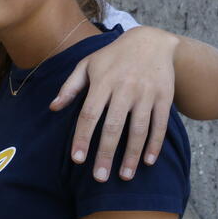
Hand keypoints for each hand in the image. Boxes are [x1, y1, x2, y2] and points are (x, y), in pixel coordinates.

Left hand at [50, 26, 177, 181]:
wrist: (152, 41)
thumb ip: (70, 86)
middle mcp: (125, 88)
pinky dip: (155, 144)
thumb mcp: (87, 64)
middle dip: (105, 154)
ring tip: (124, 176)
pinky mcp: (164, 97)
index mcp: (102, 81)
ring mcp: (146, 93)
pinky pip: (160, 124)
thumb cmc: (112, 56)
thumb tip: (53, 107)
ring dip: (131, 155)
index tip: (78, 159)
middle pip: (113, 126)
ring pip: (138, 129)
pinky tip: (148, 161)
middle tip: (99, 177)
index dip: (82, 138)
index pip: (89, 114)